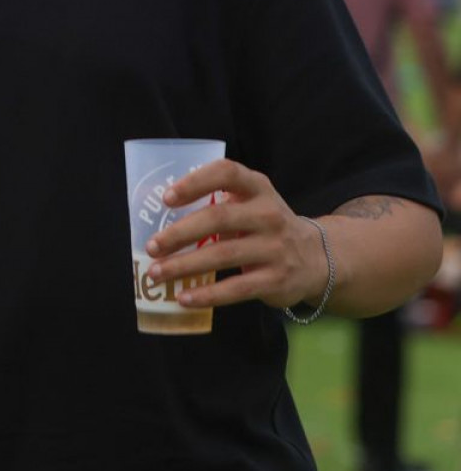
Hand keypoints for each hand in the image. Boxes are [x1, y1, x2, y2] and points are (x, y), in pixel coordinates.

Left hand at [144, 159, 326, 311]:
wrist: (317, 258)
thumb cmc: (266, 226)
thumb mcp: (251, 203)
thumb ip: (216, 202)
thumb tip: (158, 218)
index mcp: (257, 188)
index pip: (226, 173)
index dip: (195, 182)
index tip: (167, 198)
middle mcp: (268, 214)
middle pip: (218, 218)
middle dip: (179, 233)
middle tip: (152, 246)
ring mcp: (275, 248)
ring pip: (222, 256)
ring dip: (184, 266)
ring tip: (155, 274)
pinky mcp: (276, 280)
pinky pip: (236, 288)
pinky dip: (206, 294)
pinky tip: (183, 297)